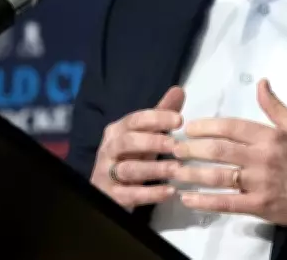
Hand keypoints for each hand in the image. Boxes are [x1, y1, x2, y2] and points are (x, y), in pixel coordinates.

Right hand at [90, 86, 184, 211]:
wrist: (108, 189)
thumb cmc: (130, 157)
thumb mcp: (145, 135)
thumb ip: (161, 114)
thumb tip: (179, 90)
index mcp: (117, 131)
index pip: (135, 120)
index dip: (157, 118)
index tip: (180, 120)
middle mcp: (109, 149)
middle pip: (128, 142)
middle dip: (153, 142)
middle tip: (177, 145)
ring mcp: (107, 173)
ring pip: (129, 169)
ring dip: (154, 169)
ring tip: (176, 169)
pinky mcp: (111, 196)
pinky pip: (130, 195)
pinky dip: (150, 194)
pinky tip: (169, 192)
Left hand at [172, 79, 286, 227]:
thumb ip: (274, 106)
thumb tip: (261, 82)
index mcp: (269, 136)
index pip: (230, 127)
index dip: (206, 126)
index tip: (189, 127)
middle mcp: (261, 158)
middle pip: (218, 151)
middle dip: (191, 148)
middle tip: (172, 147)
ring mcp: (258, 184)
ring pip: (218, 177)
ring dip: (192, 173)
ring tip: (173, 170)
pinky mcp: (258, 206)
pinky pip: (226, 203)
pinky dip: (204, 201)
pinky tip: (188, 199)